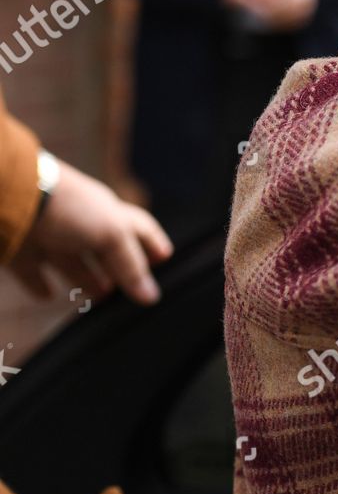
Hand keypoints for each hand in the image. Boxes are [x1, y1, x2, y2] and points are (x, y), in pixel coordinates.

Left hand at [7, 159, 173, 304]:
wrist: (11, 198)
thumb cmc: (69, 207)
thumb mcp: (111, 234)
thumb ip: (130, 266)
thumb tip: (151, 295)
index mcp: (110, 212)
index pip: (140, 228)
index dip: (154, 242)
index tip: (165, 258)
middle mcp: (83, 222)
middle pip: (106, 248)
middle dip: (119, 267)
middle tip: (130, 289)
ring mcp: (53, 236)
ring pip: (73, 260)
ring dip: (85, 277)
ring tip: (98, 295)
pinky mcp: (24, 251)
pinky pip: (35, 271)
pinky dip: (41, 283)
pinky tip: (48, 295)